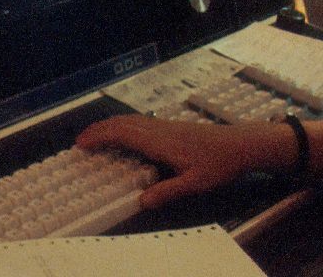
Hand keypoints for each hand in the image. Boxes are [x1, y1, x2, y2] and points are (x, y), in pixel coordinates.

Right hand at [75, 115, 279, 209]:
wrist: (242, 144)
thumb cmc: (220, 163)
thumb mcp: (195, 183)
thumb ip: (167, 191)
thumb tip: (141, 202)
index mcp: (160, 141)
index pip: (122, 133)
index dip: (99, 136)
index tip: (81, 143)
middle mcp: (160, 129)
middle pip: (122, 122)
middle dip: (99, 129)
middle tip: (81, 141)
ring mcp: (166, 126)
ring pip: (132, 120)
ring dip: (111, 126)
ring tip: (97, 137)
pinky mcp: (173, 128)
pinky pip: (141, 123)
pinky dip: (125, 127)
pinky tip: (127, 138)